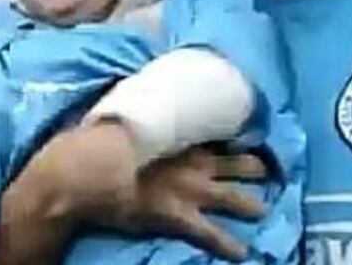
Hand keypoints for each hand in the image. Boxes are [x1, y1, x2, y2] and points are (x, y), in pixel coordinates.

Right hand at [0, 123, 268, 262]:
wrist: (84, 173)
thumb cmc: (98, 144)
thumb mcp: (125, 124)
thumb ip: (143, 120)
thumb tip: (141, 103)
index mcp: (179, 137)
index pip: (215, 135)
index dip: (233, 137)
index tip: (248, 135)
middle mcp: (192, 161)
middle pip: (234, 164)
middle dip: (252, 168)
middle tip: (267, 171)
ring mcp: (189, 190)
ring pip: (231, 196)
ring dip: (250, 204)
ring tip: (264, 210)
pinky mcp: (178, 216)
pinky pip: (211, 233)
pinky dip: (228, 244)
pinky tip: (242, 252)